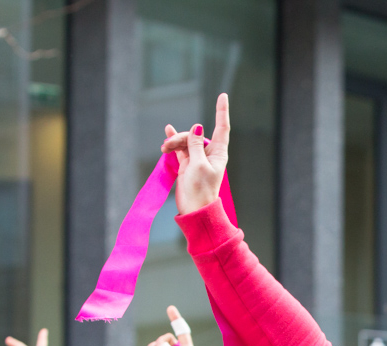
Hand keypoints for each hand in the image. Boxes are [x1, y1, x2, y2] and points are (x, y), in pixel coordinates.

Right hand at [162, 93, 230, 216]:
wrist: (194, 209)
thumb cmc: (200, 189)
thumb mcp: (198, 165)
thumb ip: (196, 145)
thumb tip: (197, 127)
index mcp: (218, 154)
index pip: (222, 128)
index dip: (222, 111)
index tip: (222, 95)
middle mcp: (209, 154)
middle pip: (196, 134)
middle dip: (182, 136)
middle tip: (168, 146)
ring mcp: (197, 158)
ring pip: (185, 141)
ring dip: (174, 142)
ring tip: (164, 149)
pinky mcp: (187, 164)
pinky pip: (180, 148)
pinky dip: (173, 142)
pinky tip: (167, 133)